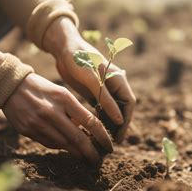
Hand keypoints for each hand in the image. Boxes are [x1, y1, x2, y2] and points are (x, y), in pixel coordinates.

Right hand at [2, 73, 112, 163]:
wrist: (10, 86)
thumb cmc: (41, 88)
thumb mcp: (60, 92)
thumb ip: (74, 110)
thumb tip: (87, 129)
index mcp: (64, 98)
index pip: (90, 121)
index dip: (102, 137)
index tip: (109, 145)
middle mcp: (52, 112)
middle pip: (78, 138)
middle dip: (91, 153)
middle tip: (98, 162)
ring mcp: (39, 123)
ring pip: (64, 144)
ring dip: (77, 153)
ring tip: (86, 158)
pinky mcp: (28, 130)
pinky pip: (49, 144)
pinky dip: (60, 147)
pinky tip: (66, 148)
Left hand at [43, 17, 135, 141]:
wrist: (63, 47)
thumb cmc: (78, 58)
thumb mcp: (91, 79)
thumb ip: (106, 98)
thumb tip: (120, 119)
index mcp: (118, 79)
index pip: (128, 104)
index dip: (126, 122)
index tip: (119, 137)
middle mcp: (114, 84)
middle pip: (121, 109)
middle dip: (118, 126)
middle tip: (109, 143)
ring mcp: (104, 88)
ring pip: (111, 110)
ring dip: (108, 124)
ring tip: (101, 140)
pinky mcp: (94, 91)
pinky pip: (100, 108)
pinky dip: (99, 118)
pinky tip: (92, 130)